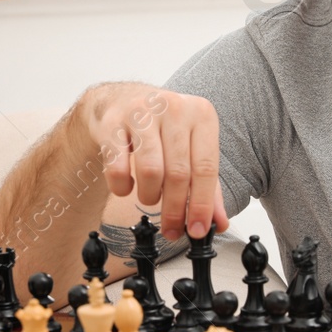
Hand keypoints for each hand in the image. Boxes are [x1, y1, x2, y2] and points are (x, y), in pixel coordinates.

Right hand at [80, 83, 228, 240]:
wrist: (118, 100)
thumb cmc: (160, 128)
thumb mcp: (190, 149)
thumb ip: (207, 186)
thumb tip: (218, 223)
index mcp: (201, 114)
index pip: (207, 168)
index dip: (202, 205)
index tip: (197, 230)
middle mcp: (174, 108)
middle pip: (179, 173)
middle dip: (175, 210)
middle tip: (171, 230)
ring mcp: (141, 112)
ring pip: (151, 171)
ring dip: (150, 196)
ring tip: (149, 198)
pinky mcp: (112, 122)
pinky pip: (118, 168)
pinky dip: (122, 187)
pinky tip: (126, 187)